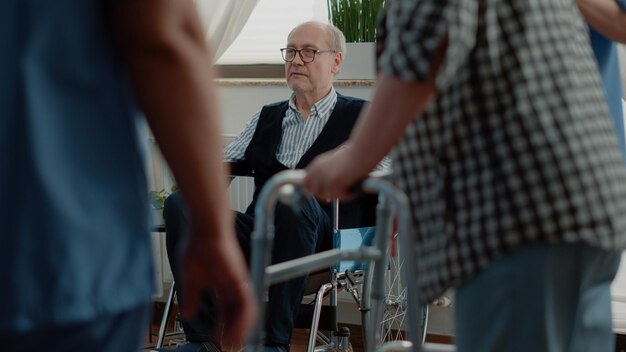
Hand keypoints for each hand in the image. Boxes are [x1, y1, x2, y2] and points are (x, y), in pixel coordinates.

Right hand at [179, 224, 256, 348]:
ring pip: (246, 312)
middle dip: (234, 331)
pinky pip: (247, 303)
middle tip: (229, 346)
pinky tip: (237, 331)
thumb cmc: (198, 247)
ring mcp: (239, 282)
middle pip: (238, 313)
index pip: (227, 310)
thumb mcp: (190, 280)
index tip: (217, 339)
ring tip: (233, 343)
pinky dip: (243, 319)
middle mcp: (234, 285)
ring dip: (240, 329)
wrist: (205, 228)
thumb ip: (191, 298)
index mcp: (223, 285)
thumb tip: (188, 313)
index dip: (223, 325)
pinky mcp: (240, 279)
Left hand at [303, 146, 369, 200]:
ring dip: (335, 195)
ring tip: (346, 189)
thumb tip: (325, 193)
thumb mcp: (333, 163)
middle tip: (336, 192)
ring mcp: (325, 178)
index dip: (312, 188)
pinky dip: (344, 196)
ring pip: (324, 196)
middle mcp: (318, 171)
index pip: (305, 182)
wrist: (362, 153)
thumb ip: (325, 175)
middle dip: (323, 194)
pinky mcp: (334, 184)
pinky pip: (336, 197)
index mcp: (317, 164)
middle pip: (313, 191)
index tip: (321, 190)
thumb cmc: (353, 157)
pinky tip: (351, 190)